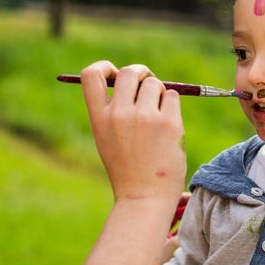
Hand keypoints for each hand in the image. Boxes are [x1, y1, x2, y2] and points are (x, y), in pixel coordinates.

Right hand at [80, 62, 185, 202]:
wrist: (144, 198)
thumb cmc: (128, 168)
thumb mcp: (108, 138)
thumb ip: (113, 110)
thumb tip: (133, 79)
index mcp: (99, 118)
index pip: (91, 75)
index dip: (104, 66)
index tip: (114, 72)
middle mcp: (119, 114)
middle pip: (130, 72)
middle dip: (141, 74)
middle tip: (147, 85)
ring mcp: (145, 118)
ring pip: (155, 83)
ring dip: (159, 93)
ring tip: (158, 117)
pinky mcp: (169, 123)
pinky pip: (173, 96)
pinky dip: (172, 105)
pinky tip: (168, 127)